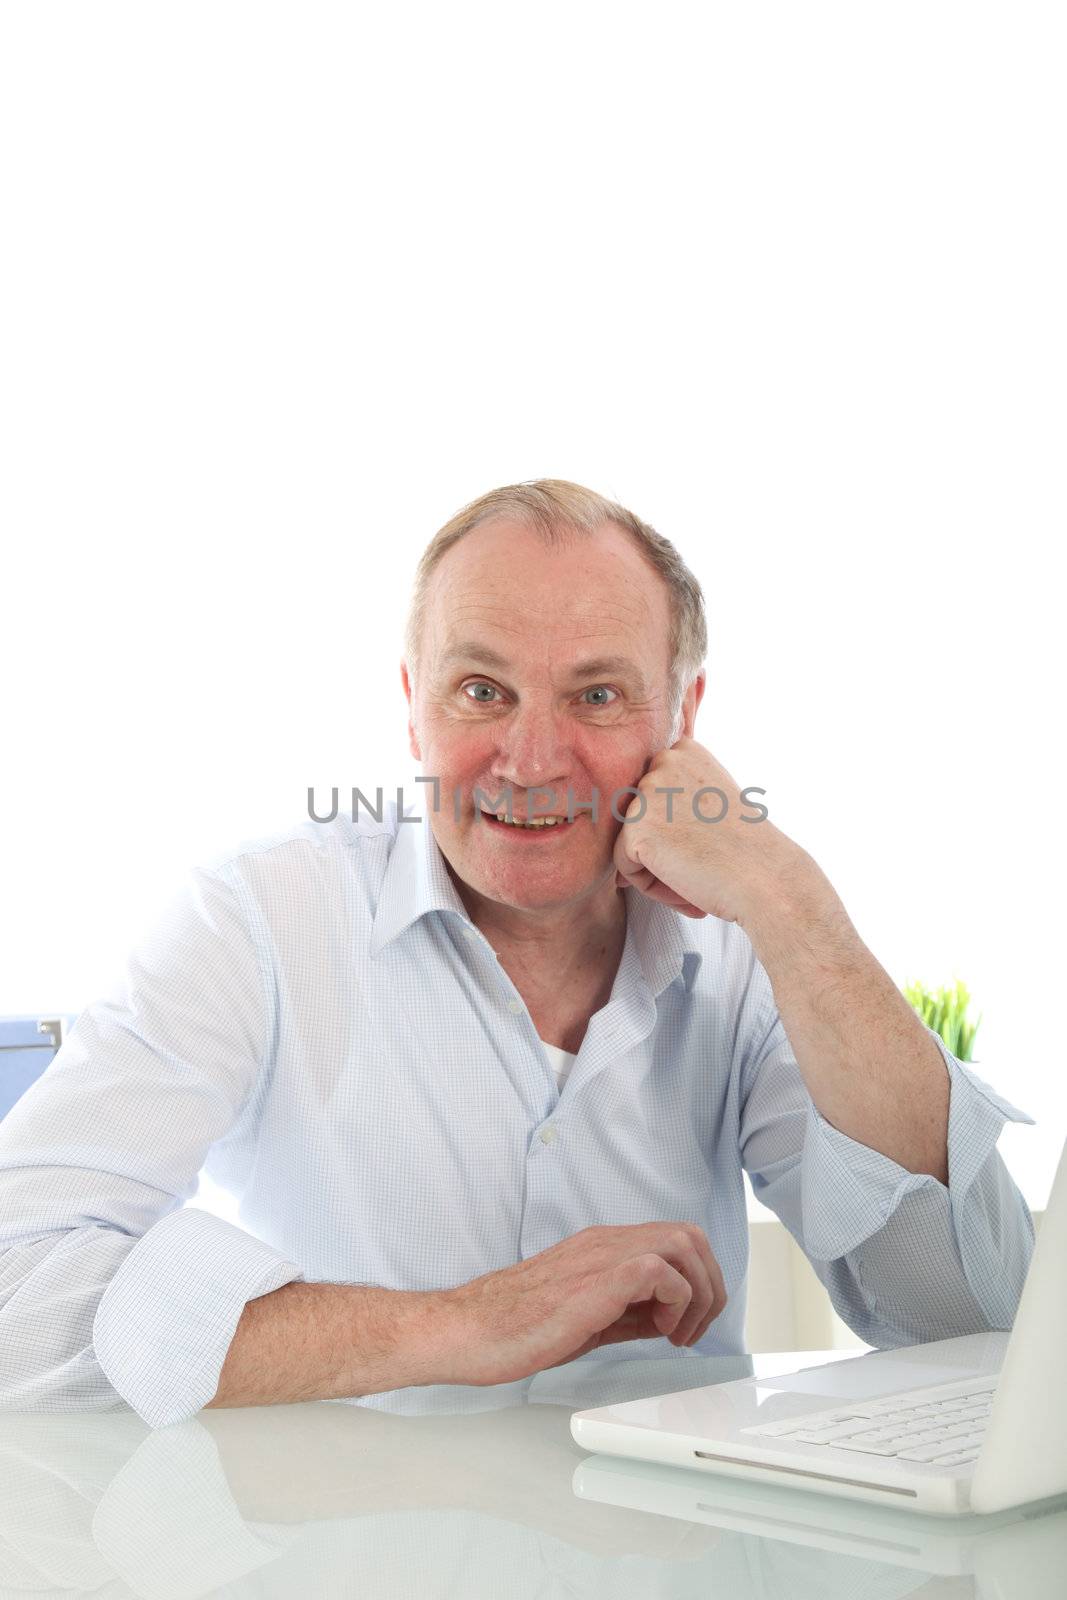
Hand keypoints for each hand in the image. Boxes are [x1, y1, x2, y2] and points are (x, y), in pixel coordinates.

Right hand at [434, 1222, 726, 1386]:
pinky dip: (674, 1301)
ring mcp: (599, 1257)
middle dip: (708, 1285)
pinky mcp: (594, 1281)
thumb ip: (627, 1312)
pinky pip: (658, 1270)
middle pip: (689, 1235)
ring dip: (696, 1293)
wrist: (467, 1331)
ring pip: (682, 1244)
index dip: (697, 1281)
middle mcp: (604, 1243)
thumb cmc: (511, 1327)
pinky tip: (658, 1331)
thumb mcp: (586, 1318)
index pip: (674, 1240)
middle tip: (691, 1329)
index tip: (686, 1323)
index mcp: (601, 1248)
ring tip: (676, 1333)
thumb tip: (665, 1319)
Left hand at [612, 736, 808, 924]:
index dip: (676, 826)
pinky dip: (651, 886)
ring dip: (658, 867)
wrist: (766, 878)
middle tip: (704, 861)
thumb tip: (640, 815)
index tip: (705, 839)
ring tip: (697, 876)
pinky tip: (686, 886)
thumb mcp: (715, 797)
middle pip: (639, 817)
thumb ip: (679, 792)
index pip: (653, 794)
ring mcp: (647, 795)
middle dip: (665, 846)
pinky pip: (625, 867)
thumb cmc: (747, 849)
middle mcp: (663, 764)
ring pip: (630, 842)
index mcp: (685, 751)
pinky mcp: (636, 830)